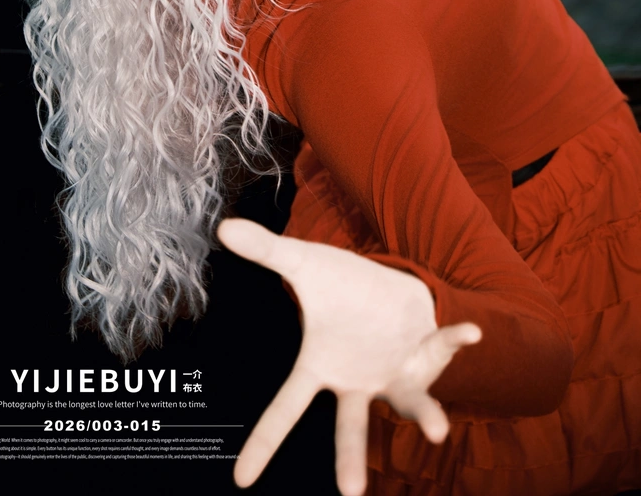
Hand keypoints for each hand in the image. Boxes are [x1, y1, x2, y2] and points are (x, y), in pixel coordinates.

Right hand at [218, 218, 480, 495]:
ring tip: (437, 432)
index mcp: (322, 367)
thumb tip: (224, 226)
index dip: (263, 443)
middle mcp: (358, 381)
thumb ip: (266, 250)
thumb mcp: (303, 263)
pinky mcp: (426, 358)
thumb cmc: (340, 287)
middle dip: (351, 458)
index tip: (240, 480)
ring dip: (424, 416)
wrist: (386, 286)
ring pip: (407, 404)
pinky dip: (456, 340)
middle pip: (350, 426)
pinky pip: (443, 347)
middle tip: (349, 493)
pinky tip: (472, 331)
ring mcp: (394, 374)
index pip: (285, 408)